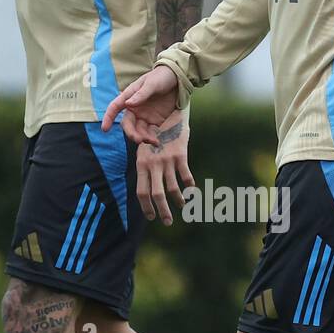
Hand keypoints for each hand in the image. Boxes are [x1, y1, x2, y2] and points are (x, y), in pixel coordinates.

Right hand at [101, 64, 178, 145]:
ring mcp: (144, 115)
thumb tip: (128, 103)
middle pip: (127, 123)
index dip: (108, 118)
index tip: (105, 129)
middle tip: (138, 139)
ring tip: (152, 141)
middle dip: (131, 133)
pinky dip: (151, 139)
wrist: (178, 79)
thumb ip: (141, 94)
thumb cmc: (161, 77)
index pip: (115, 107)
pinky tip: (157, 142)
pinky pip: (150, 132)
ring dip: (142, 137)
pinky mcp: (155, 121)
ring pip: (138, 130)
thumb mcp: (152, 84)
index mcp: (129, 96)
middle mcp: (134, 108)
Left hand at [135, 109, 194, 224]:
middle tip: (168, 222)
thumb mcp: (146, 148)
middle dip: (162, 211)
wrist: (166, 110)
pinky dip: (190, 186)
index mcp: (141, 163)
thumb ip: (146, 167)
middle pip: (156, 194)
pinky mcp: (180, 154)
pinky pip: (186, 176)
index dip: (146, 206)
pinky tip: (192, 190)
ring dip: (178, 201)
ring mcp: (166, 159)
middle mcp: (152, 163)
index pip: (141, 191)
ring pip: (172, 188)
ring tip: (182, 206)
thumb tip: (148, 187)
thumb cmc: (155, 133)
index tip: (151, 216)